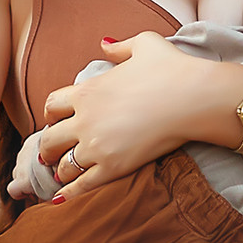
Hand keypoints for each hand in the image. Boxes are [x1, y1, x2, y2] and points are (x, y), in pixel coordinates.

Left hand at [29, 32, 234, 202]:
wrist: (195, 97)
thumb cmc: (172, 68)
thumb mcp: (144, 44)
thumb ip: (119, 47)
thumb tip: (105, 43)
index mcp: (86, 91)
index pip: (51, 106)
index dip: (50, 115)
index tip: (55, 120)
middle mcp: (84, 120)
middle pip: (50, 139)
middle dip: (47, 147)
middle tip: (49, 154)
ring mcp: (97, 146)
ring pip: (64, 165)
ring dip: (61, 170)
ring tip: (63, 174)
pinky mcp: (114, 167)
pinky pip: (82, 185)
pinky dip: (69, 193)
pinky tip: (60, 199)